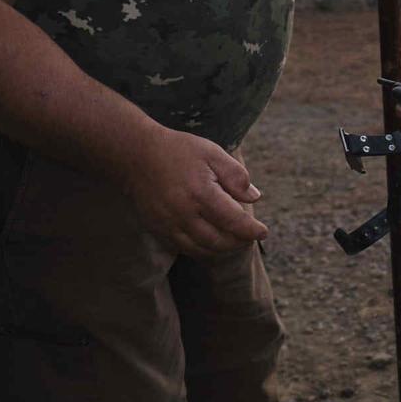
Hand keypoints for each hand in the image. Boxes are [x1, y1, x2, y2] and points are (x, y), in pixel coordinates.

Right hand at [116, 126, 268, 256]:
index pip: (234, 222)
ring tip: (234, 240)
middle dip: (239, 242)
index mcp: (201, 193)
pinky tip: (212, 241)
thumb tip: (254, 197)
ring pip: (202, 250)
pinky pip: (185, 249)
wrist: (137, 155)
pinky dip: (203, 249)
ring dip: (222, 250)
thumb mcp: (212, 153)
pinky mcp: (158, 230)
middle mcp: (184, 214)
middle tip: (250, 236)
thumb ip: (236, 175)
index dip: (252, 230)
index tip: (264, 232)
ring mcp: (169, 225)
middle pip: (219, 242)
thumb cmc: (178, 151)